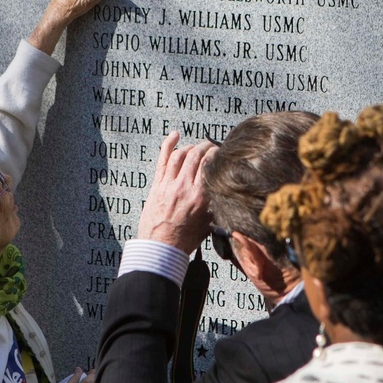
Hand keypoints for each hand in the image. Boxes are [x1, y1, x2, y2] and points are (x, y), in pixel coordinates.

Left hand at [138, 133, 217, 253]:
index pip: (212, 165)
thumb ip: (216, 205)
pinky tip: (175, 135)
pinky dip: (168, 144)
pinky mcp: (157, 185)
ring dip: (191, 147)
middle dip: (207, 147)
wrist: (161, 247)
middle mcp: (186, 187)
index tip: (222, 153)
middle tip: (211, 147)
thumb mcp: (208, 223)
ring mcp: (169, 184)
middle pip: (197, 155)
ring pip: (181, 155)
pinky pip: (163, 159)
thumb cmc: (185, 239)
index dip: (218, 154)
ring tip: (196, 148)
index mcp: (201, 196)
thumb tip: (226, 192)